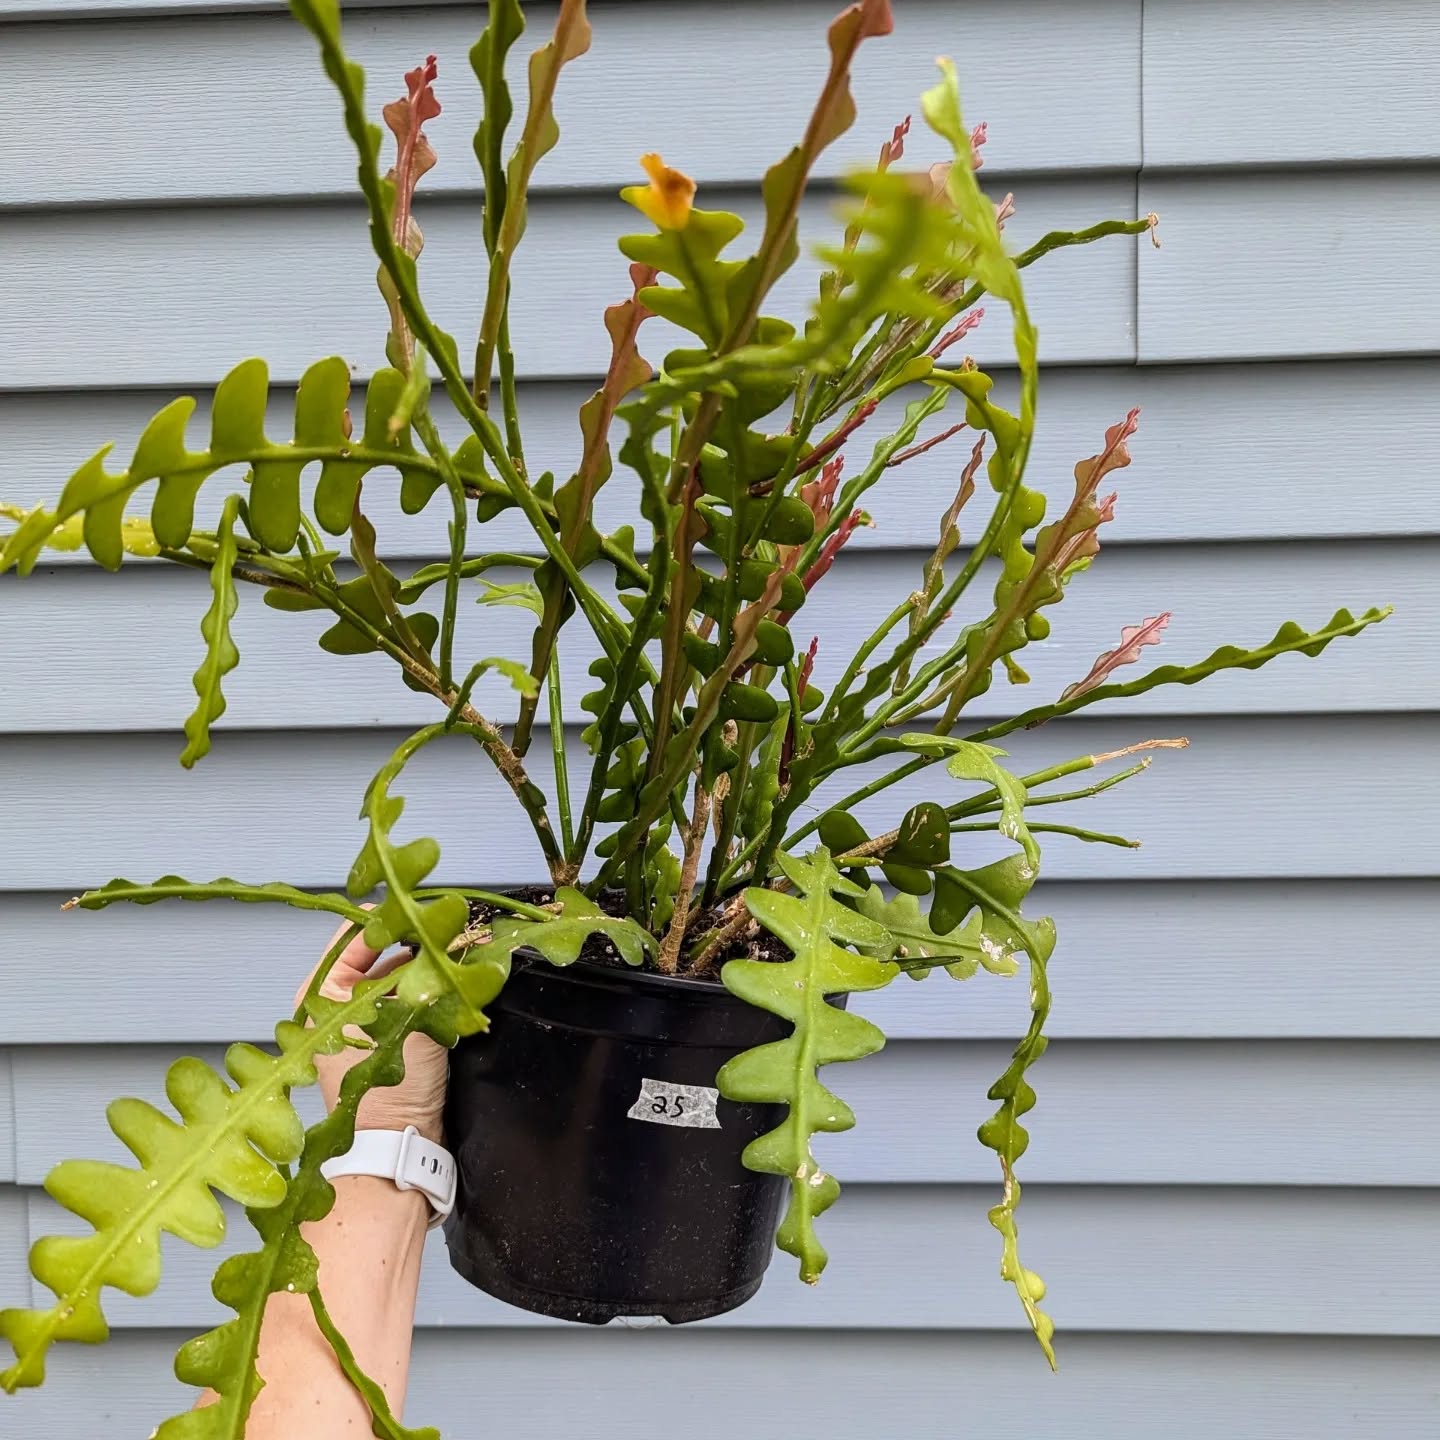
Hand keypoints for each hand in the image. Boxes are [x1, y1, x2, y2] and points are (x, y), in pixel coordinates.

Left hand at [296, 915, 449, 1142]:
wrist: (401, 1150)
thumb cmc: (389, 1088)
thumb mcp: (411, 1022)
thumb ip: (434, 975)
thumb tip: (463, 934)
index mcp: (323, 995)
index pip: (356, 934)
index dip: (393, 916)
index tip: (429, 906)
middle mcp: (336, 1005)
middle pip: (380, 953)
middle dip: (417, 939)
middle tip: (454, 927)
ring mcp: (362, 1023)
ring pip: (399, 976)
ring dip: (428, 964)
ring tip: (462, 949)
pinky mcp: (387, 1039)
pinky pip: (410, 999)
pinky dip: (430, 988)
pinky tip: (458, 979)